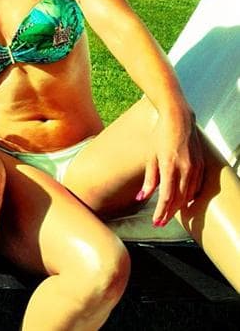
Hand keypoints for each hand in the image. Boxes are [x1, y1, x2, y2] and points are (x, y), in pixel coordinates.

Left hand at [139, 110, 204, 225]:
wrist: (178, 119)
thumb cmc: (160, 136)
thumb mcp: (150, 156)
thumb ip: (148, 179)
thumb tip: (141, 197)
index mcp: (169, 166)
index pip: (166, 197)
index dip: (161, 212)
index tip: (156, 222)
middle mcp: (185, 169)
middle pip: (178, 199)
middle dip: (169, 213)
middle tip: (159, 222)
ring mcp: (195, 167)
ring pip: (188, 195)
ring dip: (179, 206)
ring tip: (168, 214)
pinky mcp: (201, 165)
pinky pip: (196, 187)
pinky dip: (189, 196)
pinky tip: (182, 201)